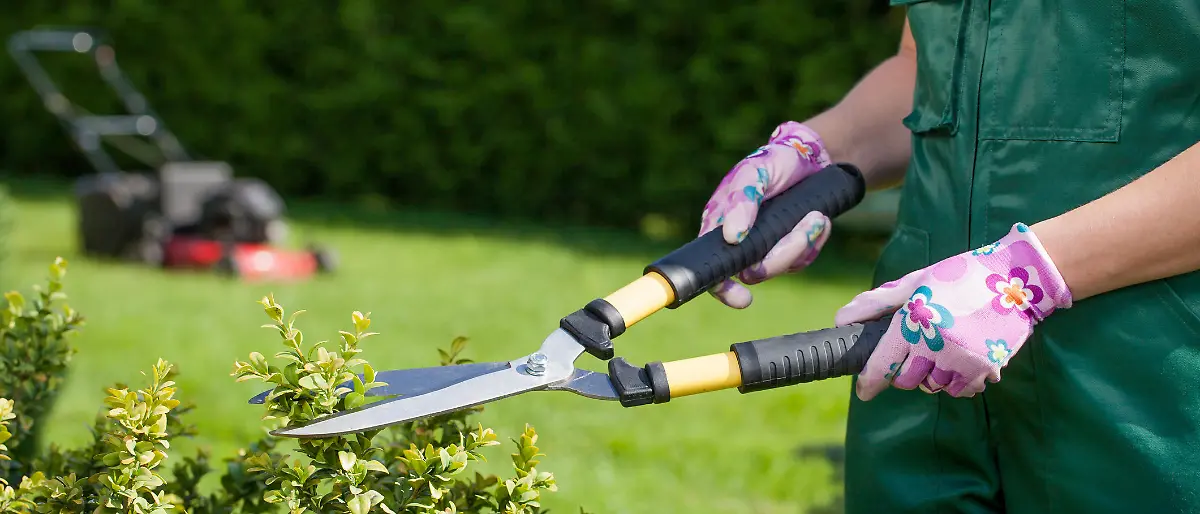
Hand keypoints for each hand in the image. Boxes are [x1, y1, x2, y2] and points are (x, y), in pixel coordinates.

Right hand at [700, 121, 833, 307]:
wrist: (808, 158)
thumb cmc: (772, 161)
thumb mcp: (754, 172)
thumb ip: (742, 201)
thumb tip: (732, 237)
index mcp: (719, 227)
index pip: (712, 269)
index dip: (722, 289)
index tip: (742, 297)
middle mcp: (739, 244)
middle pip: (754, 273)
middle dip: (784, 254)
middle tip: (808, 225)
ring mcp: (765, 249)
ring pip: (783, 267)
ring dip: (804, 242)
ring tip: (817, 215)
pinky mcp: (789, 251)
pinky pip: (802, 260)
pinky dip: (815, 241)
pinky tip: (818, 219)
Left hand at [835, 223, 1073, 400]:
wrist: (1015, 276)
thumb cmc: (957, 275)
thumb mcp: (914, 282)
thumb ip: (876, 303)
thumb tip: (840, 320)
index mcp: (914, 320)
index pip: (883, 364)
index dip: (869, 381)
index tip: (864, 391)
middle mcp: (937, 343)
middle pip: (907, 380)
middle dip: (904, 372)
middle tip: (914, 352)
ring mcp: (963, 358)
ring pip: (934, 386)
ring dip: (932, 375)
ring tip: (941, 350)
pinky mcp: (987, 367)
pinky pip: (961, 389)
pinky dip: (957, 381)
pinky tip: (961, 359)